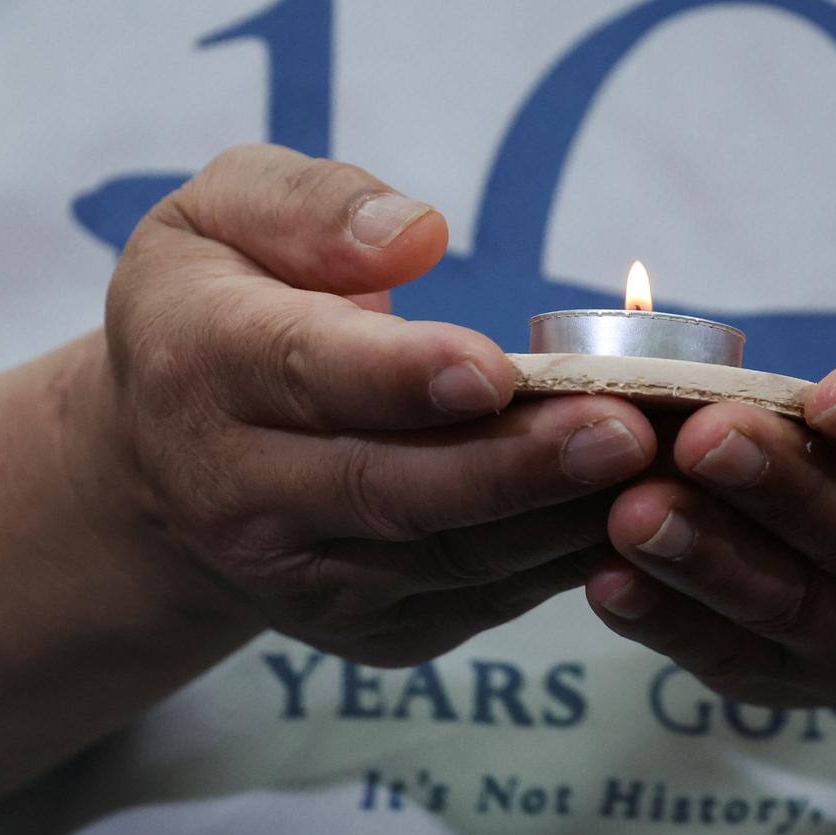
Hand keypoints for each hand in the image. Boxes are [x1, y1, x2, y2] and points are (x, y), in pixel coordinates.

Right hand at [95, 144, 656, 664]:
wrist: (167, 460)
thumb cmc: (216, 306)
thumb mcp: (218, 213)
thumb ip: (305, 205)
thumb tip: (416, 235)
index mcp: (203, 367)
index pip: (309, 374)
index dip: (402, 377)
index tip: (494, 368)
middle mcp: (241, 493)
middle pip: (393, 487)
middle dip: (517, 465)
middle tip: (630, 432)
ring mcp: (305, 578)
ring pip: (449, 558)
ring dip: (561, 518)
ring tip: (668, 469)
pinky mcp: (368, 629)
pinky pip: (478, 600)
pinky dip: (562, 562)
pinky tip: (637, 513)